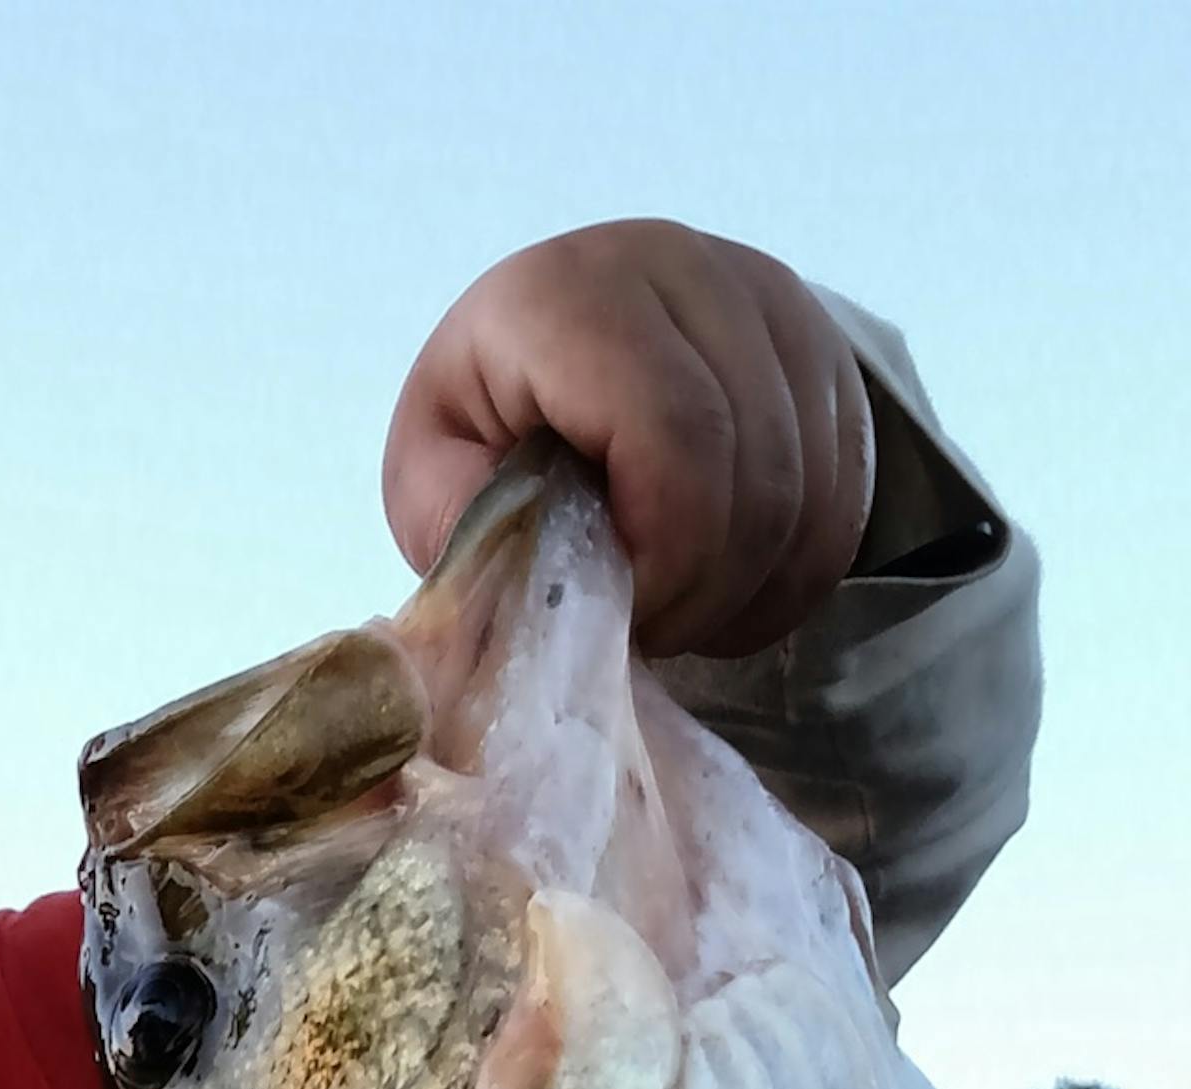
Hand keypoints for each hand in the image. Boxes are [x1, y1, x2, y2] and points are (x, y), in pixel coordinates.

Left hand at [382, 221, 874, 656]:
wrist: (561, 348)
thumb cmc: (491, 422)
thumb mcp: (435, 471)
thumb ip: (461, 519)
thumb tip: (527, 570)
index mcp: (575, 293)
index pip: (677, 433)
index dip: (667, 554)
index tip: (627, 610)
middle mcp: (688, 270)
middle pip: (756, 471)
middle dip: (708, 588)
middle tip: (654, 626)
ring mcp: (774, 302)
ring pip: (810, 490)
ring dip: (754, 588)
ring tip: (686, 609)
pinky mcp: (828, 350)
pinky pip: (847, 494)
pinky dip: (796, 571)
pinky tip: (734, 589)